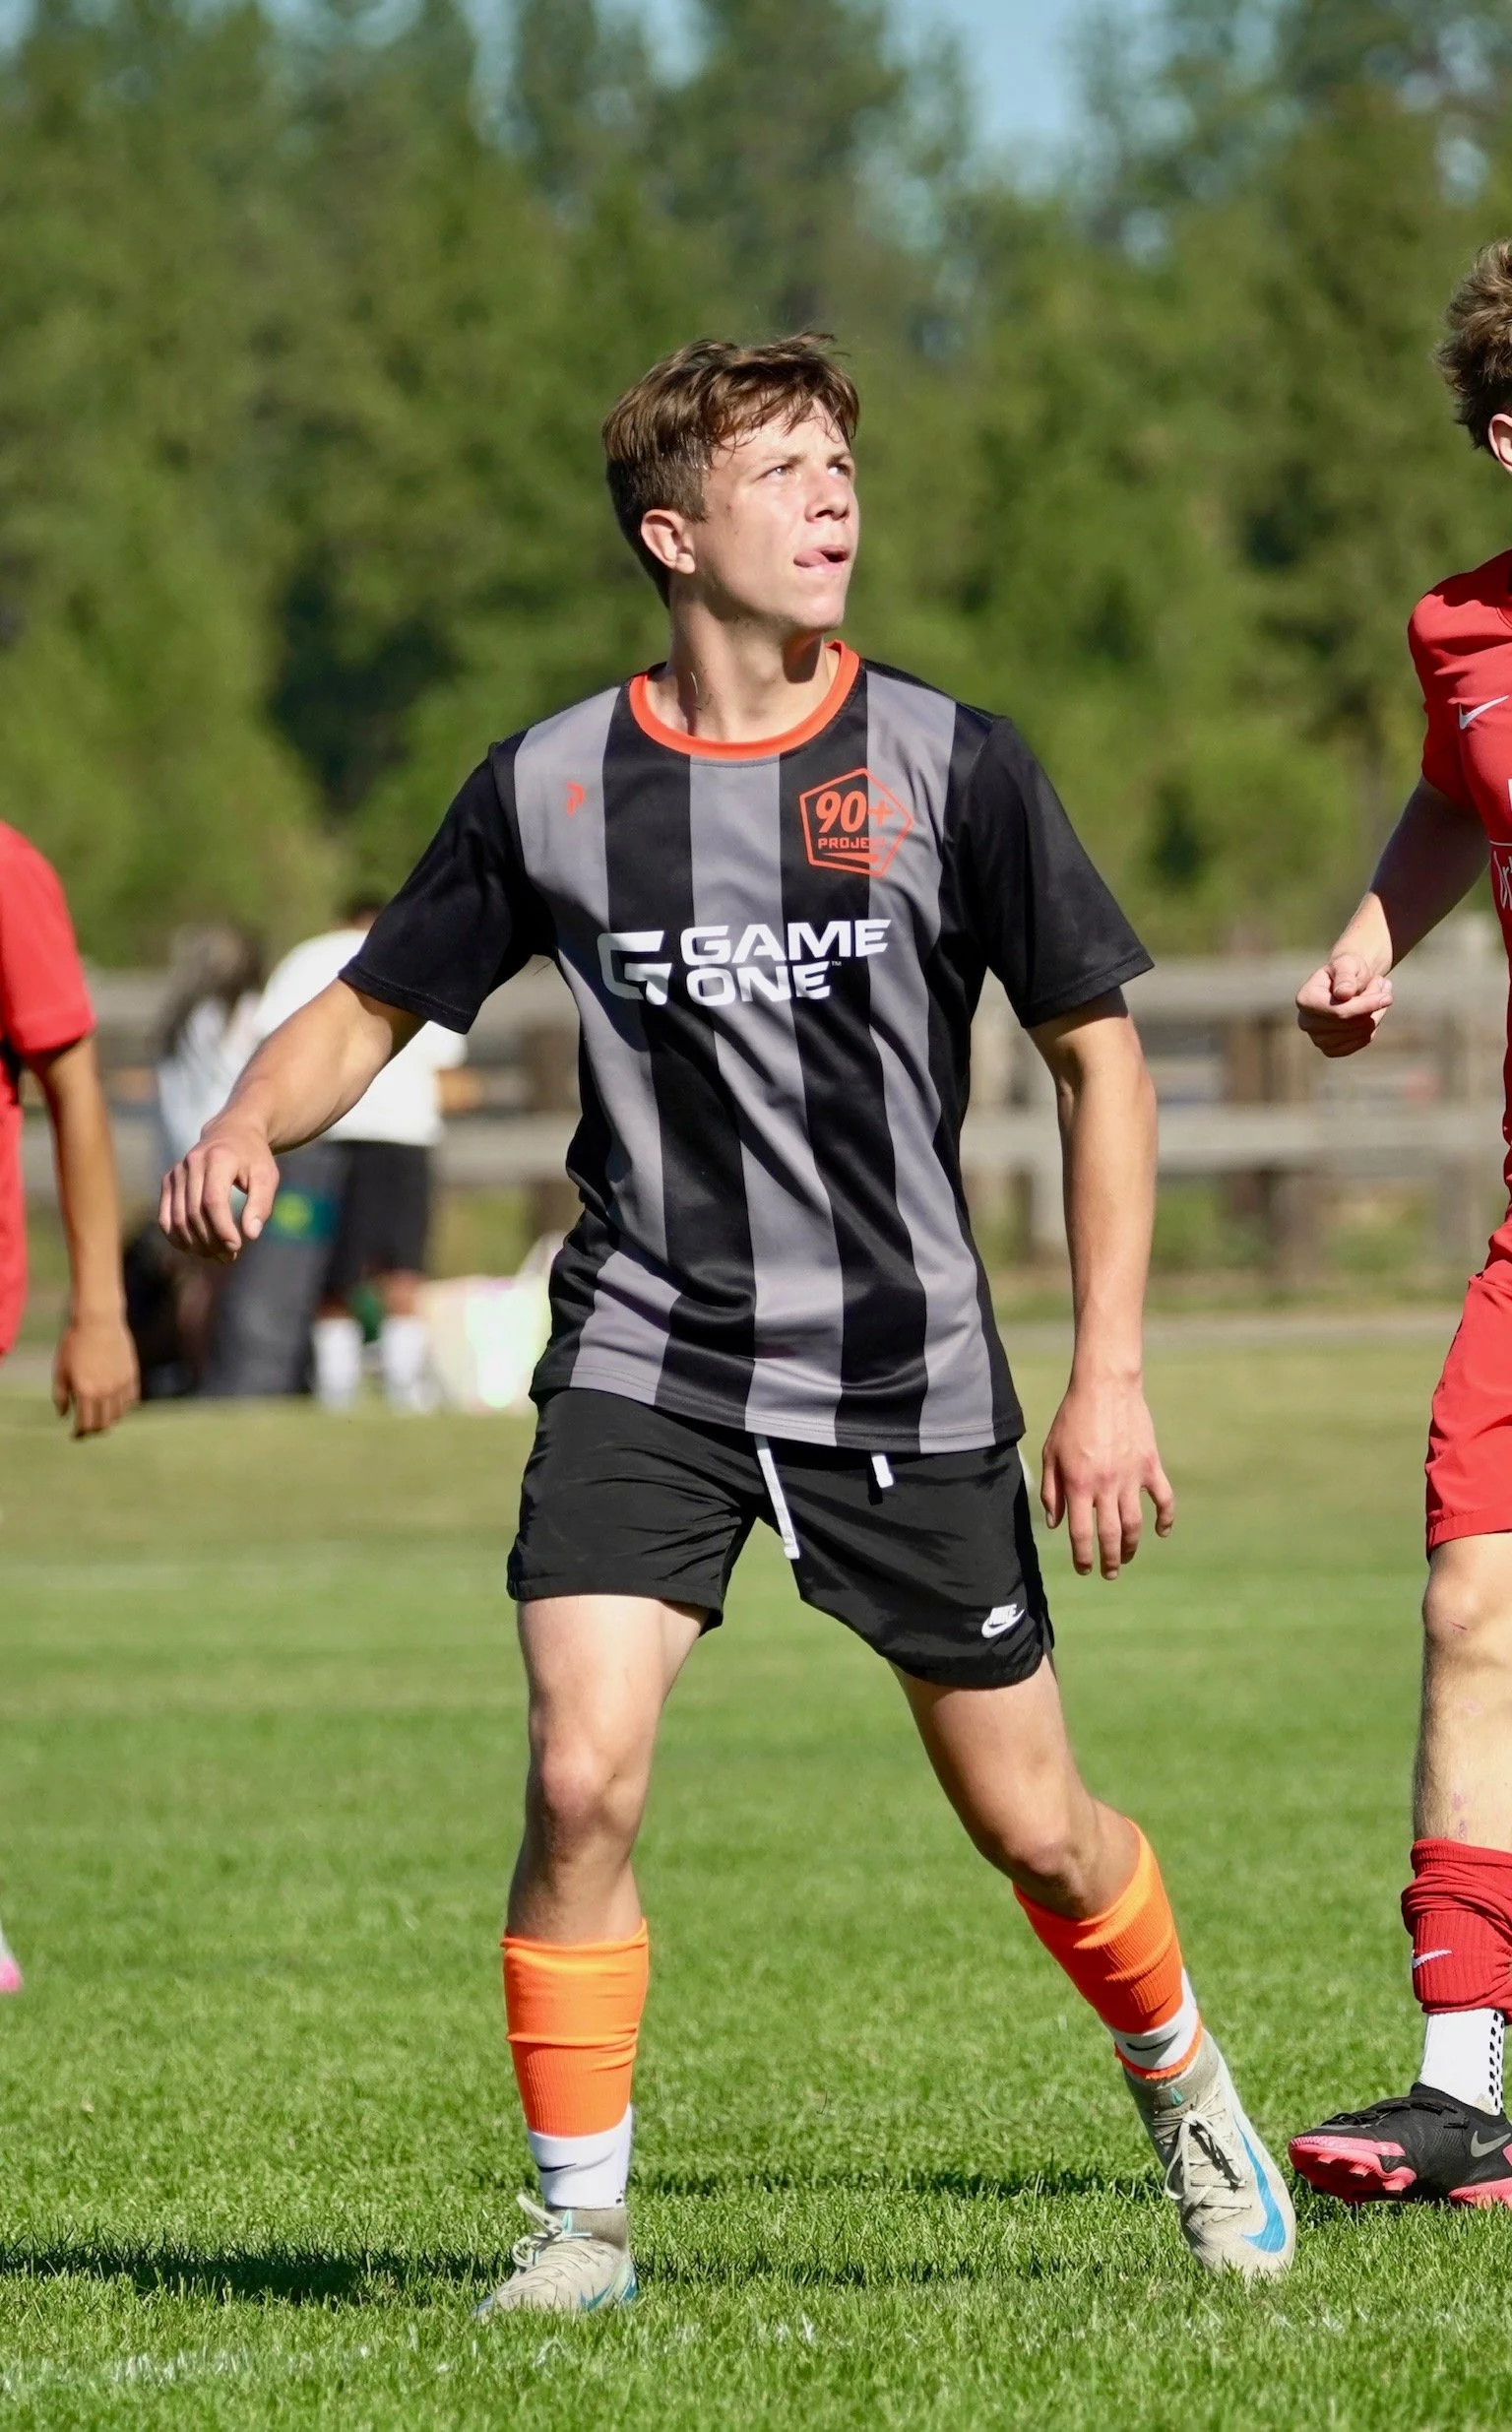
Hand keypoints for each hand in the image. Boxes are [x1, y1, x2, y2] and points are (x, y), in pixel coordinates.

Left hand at [53, 1309, 138, 1437]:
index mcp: (85, 1392)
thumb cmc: (74, 1343)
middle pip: (104, 1424)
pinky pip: (131, 1400)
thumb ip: (60, 1395)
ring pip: (119, 1414)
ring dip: (109, 1420)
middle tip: (88, 1429)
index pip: (86, 1425)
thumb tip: (63, 1415)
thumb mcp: (60, 1369)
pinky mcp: (132, 1375)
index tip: (75, 1435)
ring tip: (101, 1417)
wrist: (99, 1321)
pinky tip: (115, 1403)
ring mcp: (121, 1384)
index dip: (80, 1433)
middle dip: (94, 1430)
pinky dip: (123, 1407)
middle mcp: (105, 1392)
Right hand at [159, 1119, 279, 1261]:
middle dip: (211, 1241)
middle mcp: (191, 1163)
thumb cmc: (253, 1157)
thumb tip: (251, 1235)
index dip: (221, 1229)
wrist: (232, 1132)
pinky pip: (165, 1216)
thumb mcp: (267, 1176)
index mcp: (217, 1159)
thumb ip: (261, 1205)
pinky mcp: (168, 1181)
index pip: (212, 1201)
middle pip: (194, 1213)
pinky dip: (177, 1237)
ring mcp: (176, 1172)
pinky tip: (194, 1249)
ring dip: (195, 1244)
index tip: (235, 1247)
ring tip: (216, 1256)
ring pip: (178, 1218)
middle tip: (228, 1258)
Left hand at [1040, 1373, 1174, 1579]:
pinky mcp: (1151, 1465)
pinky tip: (1161, 1532)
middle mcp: (1106, 1486)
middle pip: (1110, 1536)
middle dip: (1110, 1561)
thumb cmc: (1072, 1419)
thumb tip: (1056, 1524)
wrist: (1105, 1386)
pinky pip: (1164, 1499)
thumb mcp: (1051, 1453)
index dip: (1083, 1557)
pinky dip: (1165, 1519)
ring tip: (1127, 1557)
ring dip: (1132, 1546)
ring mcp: (1132, 1477)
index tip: (1085, 1569)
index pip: (1081, 1534)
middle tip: (1110, 1573)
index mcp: (1079, 1484)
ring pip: (1136, 1524)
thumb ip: (1051, 1490)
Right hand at [1296, 950, 1392, 1057]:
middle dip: (1373, 1005)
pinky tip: (1371, 1012)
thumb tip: (1343, 993)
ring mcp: (1317, 1039)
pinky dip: (1373, 1027)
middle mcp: (1306, 1022)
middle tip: (1382, 985)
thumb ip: (1345, 976)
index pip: (1339, 1011)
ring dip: (1377, 1014)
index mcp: (1305, 999)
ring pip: (1361, 1033)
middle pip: (1352, 1023)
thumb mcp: (1346, 963)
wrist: (1346, 982)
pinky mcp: (1331, 1050)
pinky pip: (1362, 1042)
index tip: (1388, 997)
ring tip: (1378, 994)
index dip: (1365, 1006)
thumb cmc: (1346, 969)